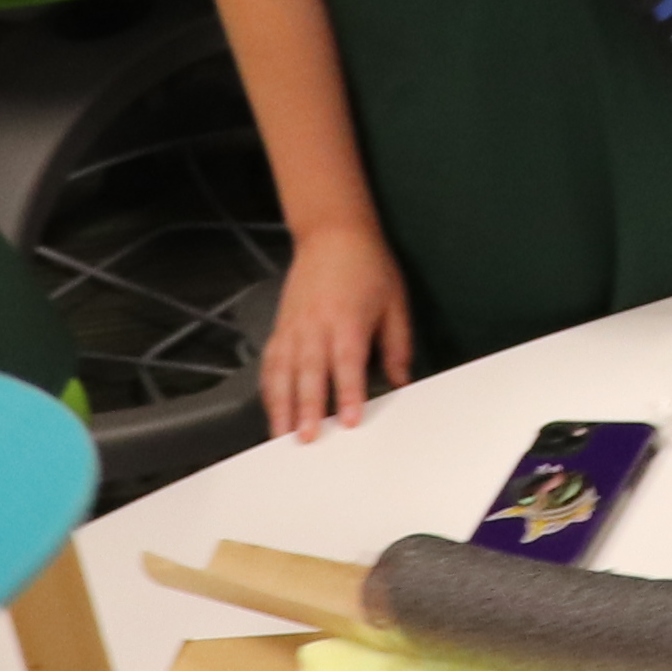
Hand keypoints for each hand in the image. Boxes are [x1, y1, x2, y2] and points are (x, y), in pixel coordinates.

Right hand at [264, 225, 411, 439]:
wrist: (332, 232)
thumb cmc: (368, 266)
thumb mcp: (395, 302)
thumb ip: (398, 345)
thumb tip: (402, 382)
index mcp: (348, 320)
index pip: (348, 363)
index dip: (348, 392)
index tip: (348, 420)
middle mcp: (316, 325)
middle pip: (309, 372)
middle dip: (307, 408)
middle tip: (307, 438)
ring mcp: (293, 327)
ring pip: (283, 371)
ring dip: (281, 405)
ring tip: (281, 435)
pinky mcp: (281, 326)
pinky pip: (270, 362)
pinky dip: (269, 388)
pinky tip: (271, 409)